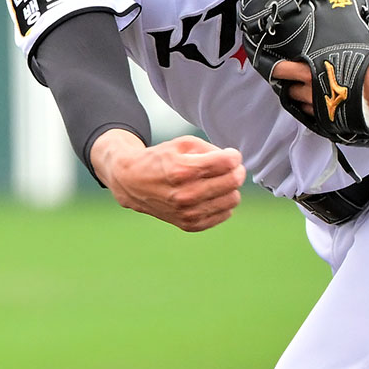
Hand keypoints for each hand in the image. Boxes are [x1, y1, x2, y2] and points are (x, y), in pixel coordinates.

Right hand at [90, 130, 245, 231]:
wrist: (132, 182)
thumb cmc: (159, 159)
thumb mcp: (181, 144)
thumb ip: (210, 149)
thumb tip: (233, 161)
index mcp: (183, 170)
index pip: (227, 163)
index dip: (233, 156)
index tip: (230, 155)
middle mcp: (186, 194)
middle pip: (232, 181)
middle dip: (236, 170)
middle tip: (229, 167)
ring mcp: (187, 212)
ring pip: (232, 200)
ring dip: (230, 188)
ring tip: (218, 181)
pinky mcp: (189, 224)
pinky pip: (224, 214)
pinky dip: (222, 203)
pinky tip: (212, 195)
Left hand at [271, 38, 368, 122]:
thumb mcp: (355, 47)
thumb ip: (334, 48)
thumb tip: (325, 39)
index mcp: (318, 72)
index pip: (286, 71)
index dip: (278, 69)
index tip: (274, 67)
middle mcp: (318, 93)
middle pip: (291, 91)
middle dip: (291, 85)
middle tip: (294, 78)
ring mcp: (328, 110)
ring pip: (304, 107)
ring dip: (303, 99)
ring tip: (309, 90)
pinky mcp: (339, 121)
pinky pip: (320, 117)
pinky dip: (318, 111)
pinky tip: (323, 103)